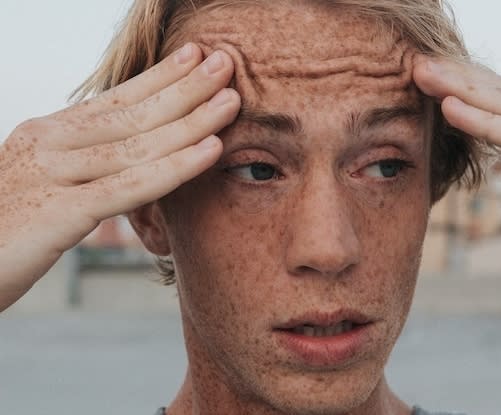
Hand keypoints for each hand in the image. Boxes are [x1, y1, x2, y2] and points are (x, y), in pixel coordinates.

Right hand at [0, 44, 239, 311]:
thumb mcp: (44, 185)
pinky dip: (174, 168)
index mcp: (47, 135)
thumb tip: (130, 156)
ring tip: (231, 101)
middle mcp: (48, 145)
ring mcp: (51, 175)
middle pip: (132, 114)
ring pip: (136, 145)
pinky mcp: (56, 213)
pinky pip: (128, 187)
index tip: (196, 57)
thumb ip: (84, 167)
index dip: (159, 78)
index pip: (114, 100)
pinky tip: (210, 151)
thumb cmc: (4, 231)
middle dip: (185, 88)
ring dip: (191, 121)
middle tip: (226, 64)